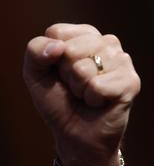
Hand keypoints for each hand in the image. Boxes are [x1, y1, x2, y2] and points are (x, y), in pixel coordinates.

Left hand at [23, 24, 139, 165]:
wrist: (74, 133)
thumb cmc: (57, 100)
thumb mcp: (35, 73)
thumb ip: (35, 51)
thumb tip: (58, 47)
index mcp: (82, 35)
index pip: (57, 32)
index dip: (50, 57)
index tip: (57, 71)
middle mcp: (105, 42)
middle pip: (70, 50)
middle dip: (65, 74)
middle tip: (73, 86)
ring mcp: (121, 60)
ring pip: (83, 68)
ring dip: (78, 88)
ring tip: (85, 93)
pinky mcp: (131, 81)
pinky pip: (98, 86)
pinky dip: (91, 99)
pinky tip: (98, 101)